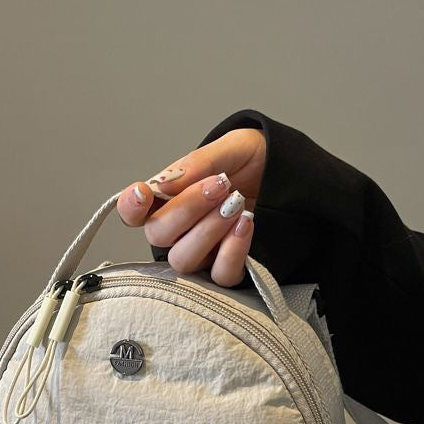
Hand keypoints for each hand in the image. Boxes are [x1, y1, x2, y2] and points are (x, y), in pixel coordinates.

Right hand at [116, 128, 265, 286]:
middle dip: (187, 209)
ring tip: (236, 203)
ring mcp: (201, 254)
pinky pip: (220, 275)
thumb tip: (165, 184)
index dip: (131, 206)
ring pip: (183, 259)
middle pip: (158, 235)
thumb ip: (196, 164)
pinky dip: (232, 251)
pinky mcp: (228, 270)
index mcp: (167, 201)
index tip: (144, 192)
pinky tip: (246, 224)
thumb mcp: (228, 149)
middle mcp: (177, 232)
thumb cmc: (252, 162)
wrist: (292, 176)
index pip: (133, 212)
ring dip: (208, 230)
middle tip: (219, 185)